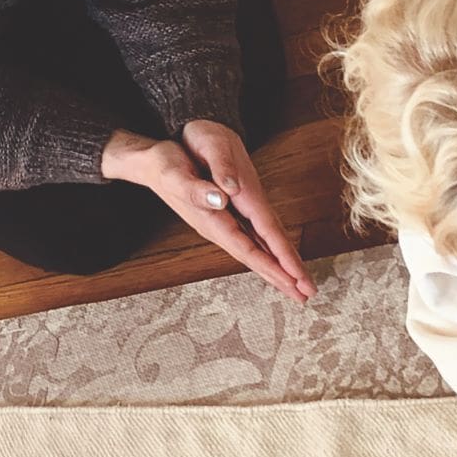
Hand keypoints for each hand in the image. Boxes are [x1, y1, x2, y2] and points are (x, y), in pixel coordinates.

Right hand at [101, 129, 312, 302]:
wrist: (149, 161)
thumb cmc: (162, 163)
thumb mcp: (174, 169)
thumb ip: (195, 186)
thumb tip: (220, 197)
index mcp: (212, 218)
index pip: (249, 247)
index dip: (273, 265)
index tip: (294, 281)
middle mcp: (219, 226)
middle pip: (256, 256)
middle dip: (282, 276)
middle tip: (307, 295)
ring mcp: (223, 222)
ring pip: (257, 248)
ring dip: (278, 267)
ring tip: (299, 284)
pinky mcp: (225, 213)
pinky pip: (253, 237)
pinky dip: (269, 250)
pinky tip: (278, 258)